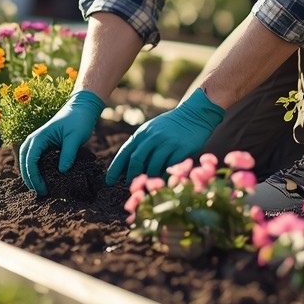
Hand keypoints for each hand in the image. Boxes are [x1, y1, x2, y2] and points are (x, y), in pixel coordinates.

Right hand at [18, 90, 104, 194]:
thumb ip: (69, 153)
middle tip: (40, 193)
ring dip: (30, 174)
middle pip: (24, 162)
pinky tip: (43, 179)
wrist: (82, 108)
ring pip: (27, 160)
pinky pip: (35, 159)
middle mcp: (35, 139)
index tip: (42, 189)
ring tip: (39, 188)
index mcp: (39, 137)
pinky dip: (35, 169)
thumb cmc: (78, 120)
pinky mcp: (44, 144)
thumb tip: (62, 171)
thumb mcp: (75, 137)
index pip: (30, 160)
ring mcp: (38, 142)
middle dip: (29, 178)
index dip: (34, 177)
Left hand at [104, 89, 225, 185]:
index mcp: (143, 133)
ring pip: (153, 167)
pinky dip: (165, 178)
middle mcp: (153, 137)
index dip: (115, 168)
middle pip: (137, 160)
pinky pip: (170, 168)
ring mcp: (168, 143)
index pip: (125, 152)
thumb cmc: (171, 126)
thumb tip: (128, 167)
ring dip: (149, 180)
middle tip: (130, 188)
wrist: (194, 115)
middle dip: (131, 177)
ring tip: (147, 188)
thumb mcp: (152, 130)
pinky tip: (163, 183)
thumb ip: (141, 145)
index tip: (108, 181)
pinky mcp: (182, 150)